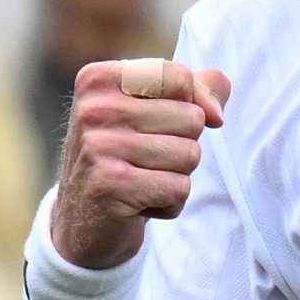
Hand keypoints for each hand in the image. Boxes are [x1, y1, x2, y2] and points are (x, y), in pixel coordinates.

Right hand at [52, 58, 229, 269]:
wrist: (83, 222)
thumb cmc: (126, 159)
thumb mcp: (155, 112)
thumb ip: (197, 90)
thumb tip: (216, 114)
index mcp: (99, 79)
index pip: (180, 77)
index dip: (187, 107)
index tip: (155, 127)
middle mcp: (94, 108)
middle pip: (192, 117)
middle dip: (181, 146)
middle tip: (143, 162)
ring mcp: (98, 146)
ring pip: (190, 154)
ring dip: (177, 177)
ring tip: (142, 182)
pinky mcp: (109, 185)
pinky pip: (179, 188)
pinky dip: (170, 203)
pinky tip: (139, 204)